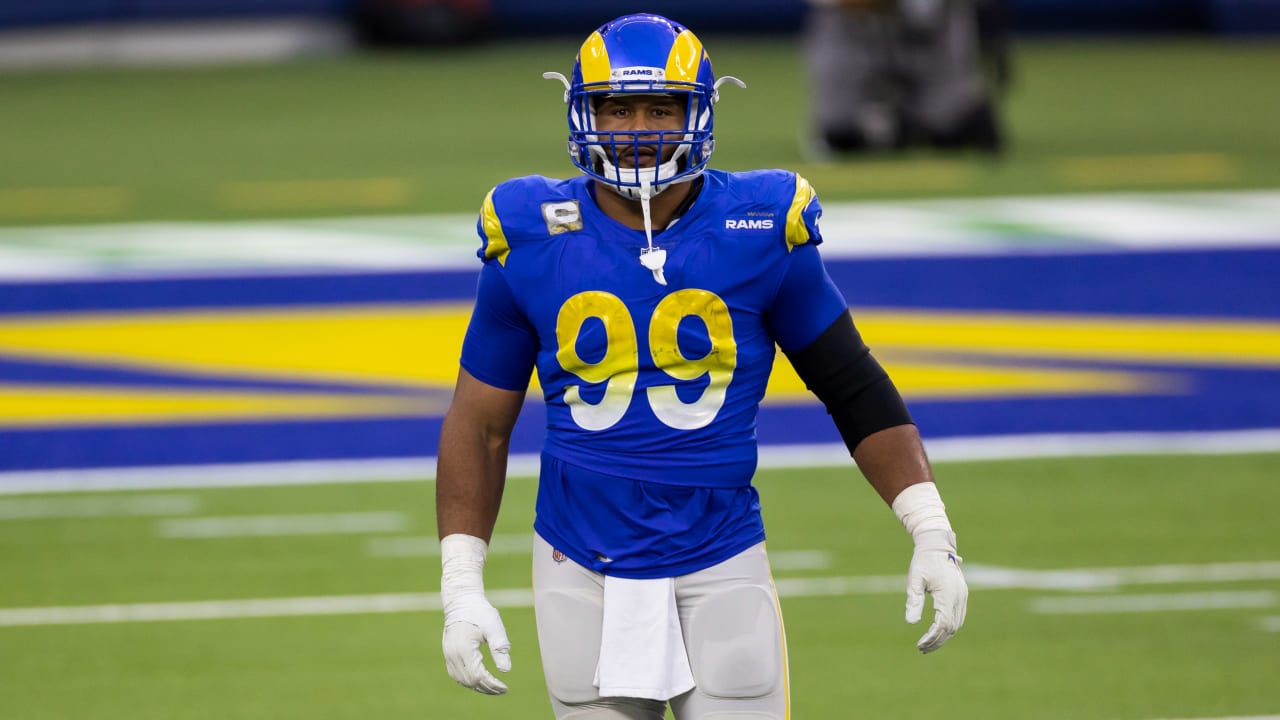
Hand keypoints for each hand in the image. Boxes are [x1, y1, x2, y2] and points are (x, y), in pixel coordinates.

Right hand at [439, 533, 510, 693]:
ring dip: (477, 686)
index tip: (505, 688)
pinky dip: (468, 680)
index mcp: (464, 649)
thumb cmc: (480, 612)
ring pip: (462, 680)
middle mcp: (453, 654)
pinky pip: (456, 674)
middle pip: (469, 681)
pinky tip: (480, 680)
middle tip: (502, 690)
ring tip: (493, 688)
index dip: (492, 685)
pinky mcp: (447, 653)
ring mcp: (448, 655)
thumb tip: (506, 670)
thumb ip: (500, 648)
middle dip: (487, 688)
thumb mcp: (494, 627)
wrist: (462, 601)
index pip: (478, 676)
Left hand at [904, 529, 967, 652]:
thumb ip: (914, 601)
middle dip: (937, 640)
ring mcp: (963, 596)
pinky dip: (948, 627)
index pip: (943, 624)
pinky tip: (936, 632)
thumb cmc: (923, 562)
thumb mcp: (914, 580)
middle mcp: (959, 597)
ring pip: (957, 624)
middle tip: (922, 648)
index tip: (919, 644)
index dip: (932, 637)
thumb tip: (911, 623)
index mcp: (948, 594)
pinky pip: (958, 617)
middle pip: (951, 628)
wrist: (937, 545)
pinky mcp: (962, 595)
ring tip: (927, 644)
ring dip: (943, 636)